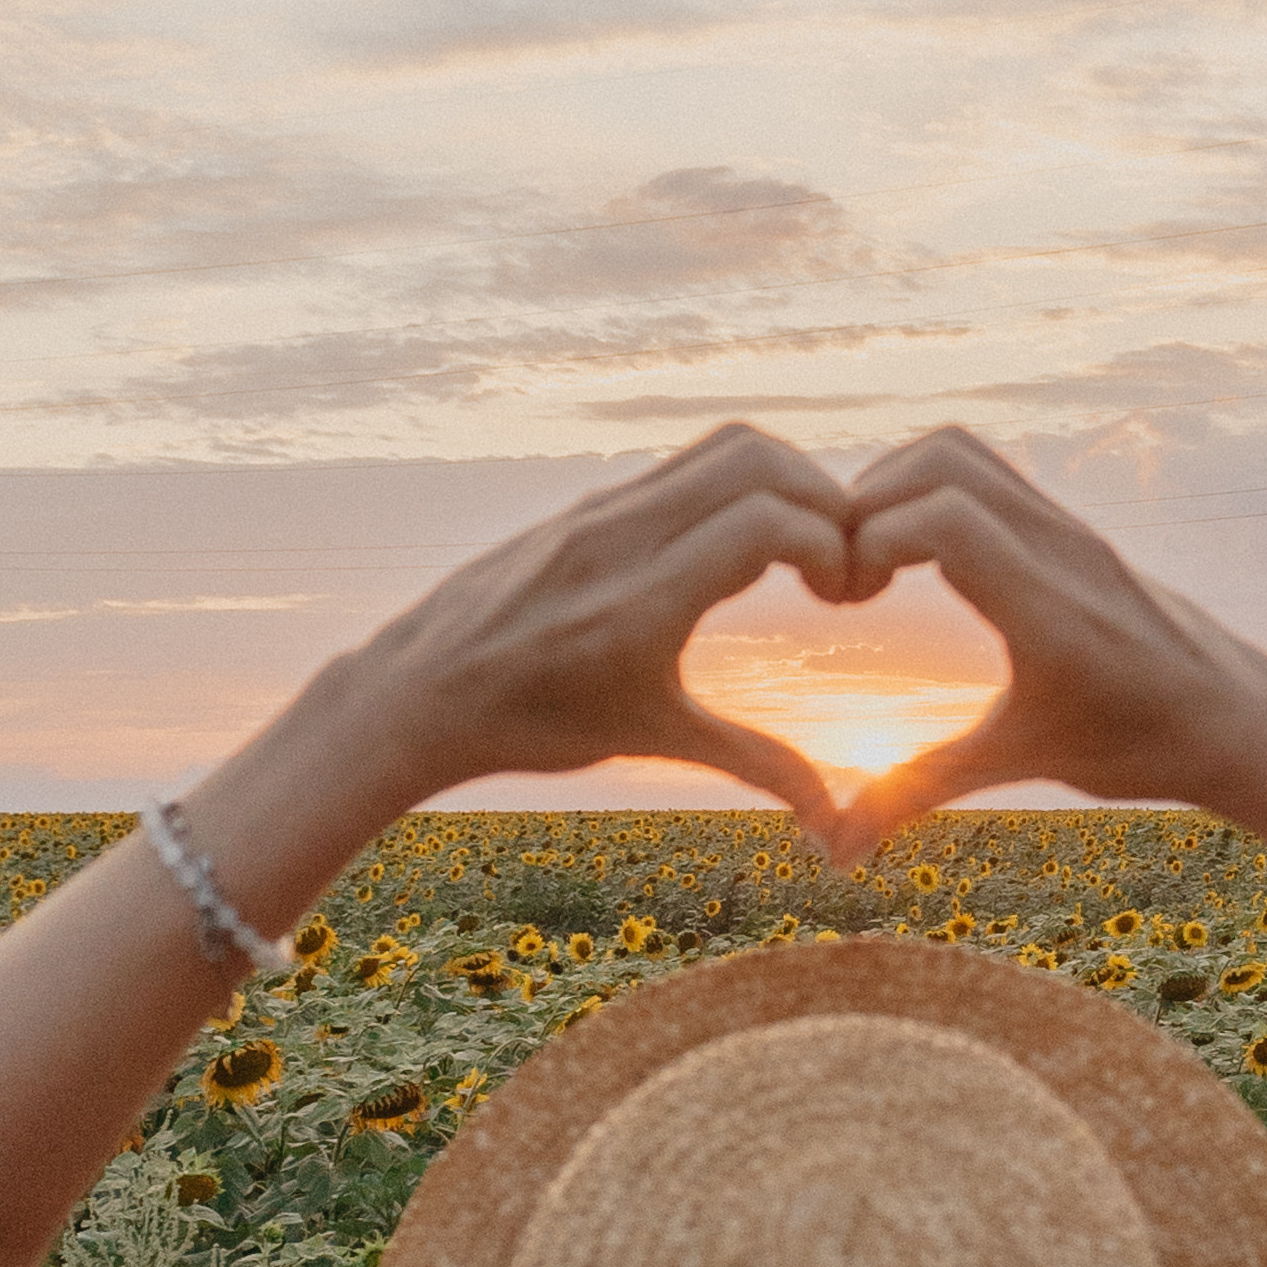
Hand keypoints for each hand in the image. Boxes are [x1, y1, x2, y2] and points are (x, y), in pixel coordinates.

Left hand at [355, 422, 854, 817]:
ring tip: (804, 545)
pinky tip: (745, 543)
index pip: (766, 521)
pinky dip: (738, 484)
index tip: (844, 598)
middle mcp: (621, 536)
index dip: (831, 546)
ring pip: (723, 445)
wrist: (422, 691)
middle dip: (826, 499)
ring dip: (787, 480)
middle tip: (840, 562)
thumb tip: (832, 821)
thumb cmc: (534, 726)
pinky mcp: (590, 501)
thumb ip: (753, 763)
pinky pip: (683, 463)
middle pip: (757, 459)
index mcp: (642, 600)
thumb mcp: (652, 739)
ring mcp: (601, 508)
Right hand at [813, 427, 1266, 867]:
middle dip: (866, 503)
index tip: (848, 599)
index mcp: (1048, 608)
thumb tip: (837, 851)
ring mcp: (1071, 527)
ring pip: (963, 452)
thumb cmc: (1139, 746)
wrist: (1238, 719)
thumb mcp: (1022, 762)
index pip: (944, 517)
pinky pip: (989, 472)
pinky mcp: (1073, 525)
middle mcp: (1061, 548)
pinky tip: (918, 559)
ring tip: (872, 560)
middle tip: (846, 575)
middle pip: (941, 460)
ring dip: (896, 486)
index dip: (870, 540)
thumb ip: (922, 789)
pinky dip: (932, 490)